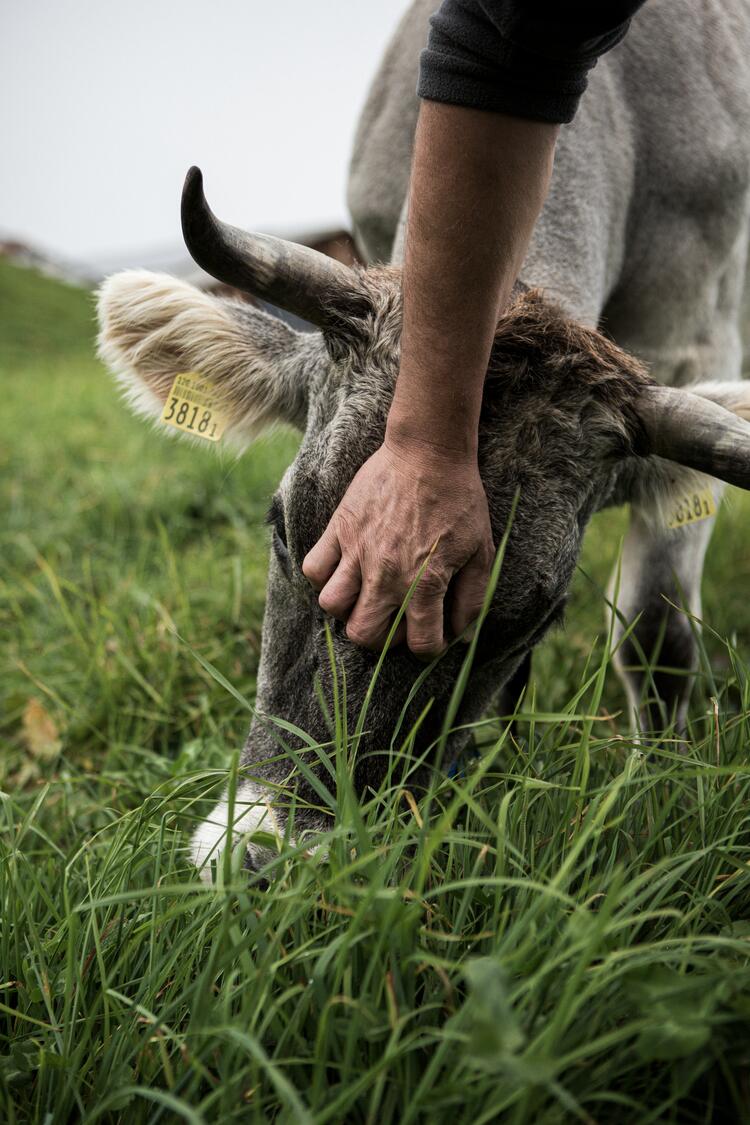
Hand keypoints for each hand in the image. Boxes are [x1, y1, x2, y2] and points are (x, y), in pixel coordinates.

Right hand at [302, 436, 493, 656]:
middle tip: (393, 619)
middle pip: (364, 635)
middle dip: (380, 637)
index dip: (428, 648)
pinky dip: (323, 576)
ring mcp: (358, 551)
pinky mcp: (339, 529)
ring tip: (364, 595)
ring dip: (347, 608)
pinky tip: (343, 569)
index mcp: (425, 583)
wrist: (429, 452)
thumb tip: (461, 634)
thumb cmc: (460, 501)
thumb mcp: (481, 552)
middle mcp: (387, 574)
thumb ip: (472, 599)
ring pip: (332, 606)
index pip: (420, 644)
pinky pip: (314, 568)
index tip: (428, 636)